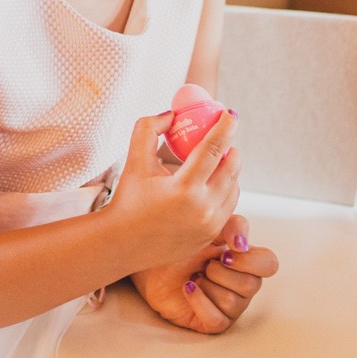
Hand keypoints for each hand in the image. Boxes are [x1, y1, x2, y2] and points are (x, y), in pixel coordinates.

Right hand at [107, 110, 239, 265]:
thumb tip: (172, 114)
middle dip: (231, 148)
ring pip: (234, 187)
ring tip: (213, 162)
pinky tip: (209, 183)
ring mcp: (210, 226)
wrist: (122, 244)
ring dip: (229, 170)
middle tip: (221, 138)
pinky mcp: (211, 236)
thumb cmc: (128, 199)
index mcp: (184, 189)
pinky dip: (224, 190)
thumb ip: (149, 128)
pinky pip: (228, 206)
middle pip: (231, 168)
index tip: (230, 113)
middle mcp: (202, 209)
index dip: (226, 127)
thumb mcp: (134, 160)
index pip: (214, 149)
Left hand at [130, 216, 279, 334]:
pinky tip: (188, 288)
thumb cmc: (184, 245)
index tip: (224, 252)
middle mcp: (242, 286)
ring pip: (233, 303)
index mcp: (247, 263)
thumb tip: (242, 244)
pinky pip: (217, 320)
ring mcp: (228, 307)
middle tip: (204, 265)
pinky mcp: (211, 322)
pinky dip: (200, 301)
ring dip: (208, 285)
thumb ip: (233, 226)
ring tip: (194, 276)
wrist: (154, 259)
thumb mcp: (211, 228)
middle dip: (221, 272)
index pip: (269, 264)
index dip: (249, 260)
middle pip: (251, 285)